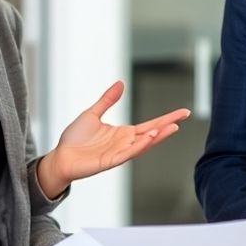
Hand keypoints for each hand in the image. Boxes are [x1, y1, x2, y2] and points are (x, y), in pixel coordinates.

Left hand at [36, 81, 189, 197]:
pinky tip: (150, 136)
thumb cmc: (75, 139)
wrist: (60, 156)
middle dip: (168, 125)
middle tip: (184, 115)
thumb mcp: (92, 113)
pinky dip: (140, 145)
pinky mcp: (110, 161)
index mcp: (124, 133)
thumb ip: (108, 100)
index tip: (182, 112)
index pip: (150, 124)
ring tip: (171, 127)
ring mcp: (119, 153)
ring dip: (157, 136)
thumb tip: (121, 83)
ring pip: (143, 144)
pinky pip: (128, 153)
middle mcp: (125, 143)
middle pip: (152, 133)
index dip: (166, 118)